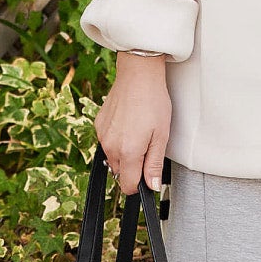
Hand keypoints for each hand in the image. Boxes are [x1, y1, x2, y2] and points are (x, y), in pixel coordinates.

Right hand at [94, 53, 170, 194]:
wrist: (138, 75)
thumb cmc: (153, 102)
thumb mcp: (161, 136)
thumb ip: (154, 164)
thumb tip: (152, 186)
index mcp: (128, 152)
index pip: (128, 186)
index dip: (140, 186)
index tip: (149, 177)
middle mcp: (111, 146)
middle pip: (120, 173)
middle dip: (133, 168)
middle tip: (148, 148)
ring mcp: (102, 135)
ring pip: (113, 158)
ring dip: (125, 154)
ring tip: (139, 134)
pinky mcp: (99, 125)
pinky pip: (107, 143)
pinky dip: (117, 140)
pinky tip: (128, 125)